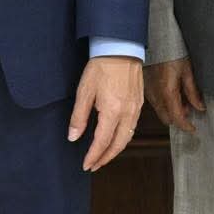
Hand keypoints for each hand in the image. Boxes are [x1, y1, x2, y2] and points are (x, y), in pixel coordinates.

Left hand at [69, 55, 143, 171]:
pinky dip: (124, 138)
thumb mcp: (84, 91)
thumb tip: (73, 137)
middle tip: (94, 165)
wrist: (121, 48)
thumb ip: (79, 117)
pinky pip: (133, 127)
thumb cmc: (102, 66)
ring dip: (115, 150)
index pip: (102, 142)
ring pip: (127, 137)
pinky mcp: (140, 102)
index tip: (86, 165)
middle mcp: (127, 113)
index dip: (93, 156)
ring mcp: (136, 108)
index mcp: (112, 111)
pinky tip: (116, 138)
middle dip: (105, 158)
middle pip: (118, 144)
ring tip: (103, 155)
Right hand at [145, 56, 206, 132]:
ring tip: (182, 98)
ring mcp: (149, 93)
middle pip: (167, 119)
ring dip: (171, 111)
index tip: (194, 129)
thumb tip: (199, 108)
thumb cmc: (172, 52)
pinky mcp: (145, 88)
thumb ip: (192, 92)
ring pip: (160, 111)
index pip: (177, 118)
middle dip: (178, 118)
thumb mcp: (187, 70)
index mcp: (167, 93)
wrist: (154, 40)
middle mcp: (156, 96)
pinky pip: (155, 103)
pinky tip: (172, 92)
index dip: (186, 126)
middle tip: (189, 109)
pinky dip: (164, 103)